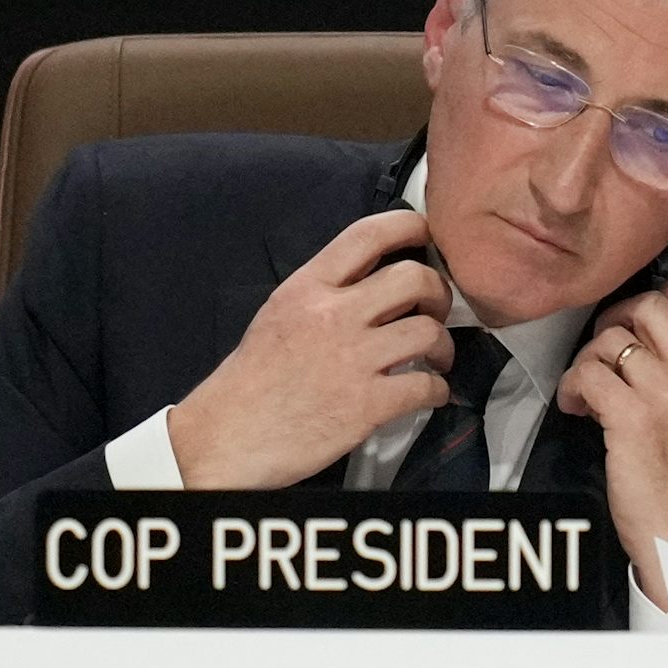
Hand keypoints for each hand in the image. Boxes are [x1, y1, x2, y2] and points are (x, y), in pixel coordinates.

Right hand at [168, 210, 454, 488]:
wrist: (224, 440)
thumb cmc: (250, 382)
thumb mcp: (279, 314)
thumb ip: (325, 292)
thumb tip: (372, 281)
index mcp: (307, 289)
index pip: (367, 234)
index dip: (409, 227)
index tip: (427, 236)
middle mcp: (333, 316)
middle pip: (414, 278)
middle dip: (438, 292)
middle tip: (435, 311)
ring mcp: (353, 360)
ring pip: (428, 331)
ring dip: (443, 345)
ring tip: (437, 358)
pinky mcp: (366, 405)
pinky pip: (426, 385)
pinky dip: (438, 390)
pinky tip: (431, 392)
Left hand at [556, 271, 667, 610]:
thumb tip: (645, 337)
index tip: (659, 300)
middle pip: (651, 304)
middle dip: (618, 318)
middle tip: (606, 347)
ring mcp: (667, 394)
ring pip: (611, 338)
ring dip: (588, 359)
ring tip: (587, 389)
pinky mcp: (632, 418)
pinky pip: (588, 373)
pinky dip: (573, 386)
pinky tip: (577, 407)